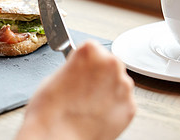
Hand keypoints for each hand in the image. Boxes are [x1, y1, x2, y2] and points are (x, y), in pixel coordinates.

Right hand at [16, 41, 135, 139]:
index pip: (92, 48)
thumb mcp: (54, 76)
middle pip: (108, 63)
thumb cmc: (49, 110)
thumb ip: (74, 67)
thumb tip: (80, 70)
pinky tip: (97, 114)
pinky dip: (113, 107)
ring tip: (88, 105)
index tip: (79, 70)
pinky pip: (123, 101)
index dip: (84, 62)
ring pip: (118, 82)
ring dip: (107, 90)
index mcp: (90, 51)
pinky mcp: (130, 107)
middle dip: (99, 74)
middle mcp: (111, 64)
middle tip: (83, 90)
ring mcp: (123, 86)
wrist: (56, 139)